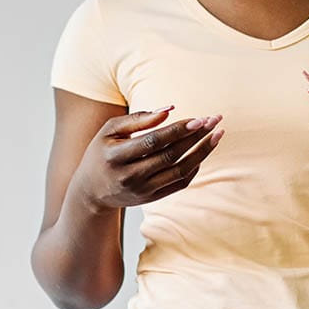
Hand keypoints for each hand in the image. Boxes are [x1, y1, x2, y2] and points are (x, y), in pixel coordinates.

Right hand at [72, 108, 223, 210]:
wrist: (91, 192)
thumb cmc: (101, 153)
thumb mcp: (110, 131)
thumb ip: (138, 119)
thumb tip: (170, 109)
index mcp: (115, 156)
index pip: (153, 141)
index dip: (178, 129)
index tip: (199, 118)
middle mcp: (129, 176)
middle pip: (170, 155)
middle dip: (196, 136)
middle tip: (214, 120)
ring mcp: (142, 190)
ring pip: (180, 170)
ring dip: (202, 152)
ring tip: (217, 134)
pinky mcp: (152, 198)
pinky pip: (180, 183)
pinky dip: (195, 167)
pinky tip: (203, 151)